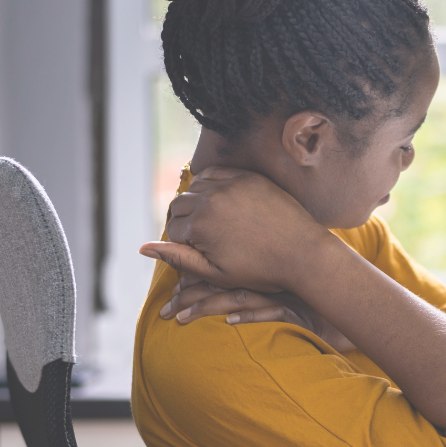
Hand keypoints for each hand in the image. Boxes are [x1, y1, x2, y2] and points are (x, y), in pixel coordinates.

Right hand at [140, 166, 338, 293]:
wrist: (303, 253)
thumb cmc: (260, 270)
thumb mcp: (215, 272)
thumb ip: (177, 258)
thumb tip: (142, 248)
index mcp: (199, 225)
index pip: (173, 229)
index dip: (182, 244)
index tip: (199, 253)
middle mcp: (211, 199)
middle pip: (180, 205)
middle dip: (186, 222)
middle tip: (205, 238)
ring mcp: (231, 184)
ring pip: (196, 187)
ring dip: (197, 202)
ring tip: (213, 222)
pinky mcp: (248, 177)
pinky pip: (218, 173)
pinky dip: (213, 184)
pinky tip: (221, 200)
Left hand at [161, 274, 357, 351]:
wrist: (356, 305)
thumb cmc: (319, 301)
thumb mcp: (285, 293)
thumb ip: (258, 292)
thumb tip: (226, 306)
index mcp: (262, 267)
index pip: (222, 267)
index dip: (194, 277)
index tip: (172, 290)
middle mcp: (270, 277)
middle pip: (222, 281)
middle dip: (190, 296)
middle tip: (164, 311)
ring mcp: (284, 293)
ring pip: (239, 296)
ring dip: (208, 307)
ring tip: (180, 319)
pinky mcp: (299, 311)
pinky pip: (272, 312)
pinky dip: (251, 317)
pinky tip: (231, 324)